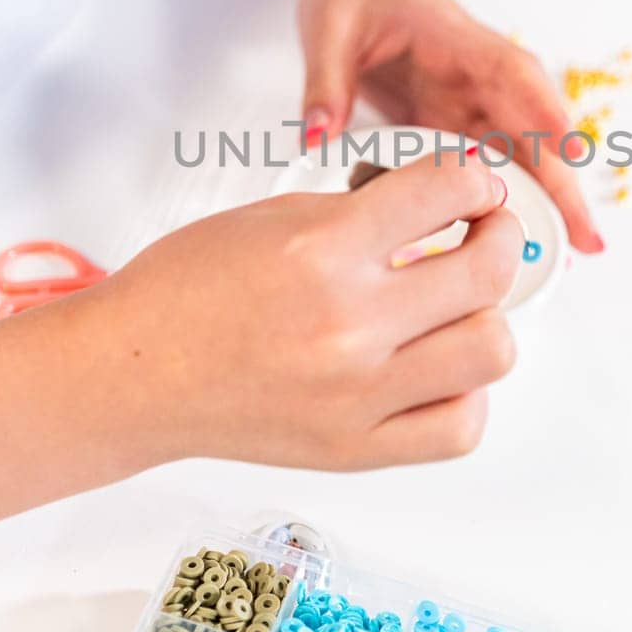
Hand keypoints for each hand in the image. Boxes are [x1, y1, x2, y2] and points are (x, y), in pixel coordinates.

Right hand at [98, 151, 522, 469]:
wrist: (134, 374)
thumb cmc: (187, 291)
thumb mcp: (274, 216)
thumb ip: (363, 212)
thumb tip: (437, 208)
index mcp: (322, 252)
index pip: (445, 195)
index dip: (473, 181)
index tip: (471, 187)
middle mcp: (348, 326)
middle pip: (487, 273)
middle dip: (497, 238)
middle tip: (482, 234)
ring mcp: (357, 397)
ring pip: (491, 352)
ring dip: (484, 318)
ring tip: (455, 308)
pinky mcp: (356, 450)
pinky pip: (460, 428)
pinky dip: (464, 394)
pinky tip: (434, 369)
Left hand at [299, 0, 602, 252]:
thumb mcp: (327, 28)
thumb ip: (324, 83)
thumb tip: (315, 136)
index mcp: (453, 37)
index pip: (509, 72)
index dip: (542, 110)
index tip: (570, 151)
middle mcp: (476, 71)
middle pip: (533, 124)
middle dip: (562, 178)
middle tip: (587, 236)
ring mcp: (470, 97)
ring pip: (520, 149)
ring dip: (545, 196)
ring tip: (568, 250)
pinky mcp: (455, 118)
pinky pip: (490, 159)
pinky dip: (508, 195)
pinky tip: (518, 237)